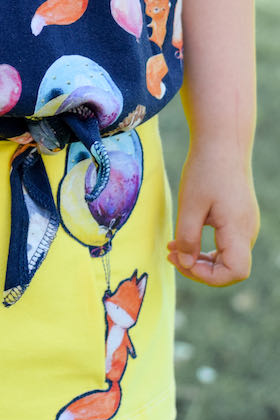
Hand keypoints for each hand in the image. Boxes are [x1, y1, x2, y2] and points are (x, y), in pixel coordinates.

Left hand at [167, 145, 259, 285]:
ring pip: (226, 258)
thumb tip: (185, 264)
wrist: (222, 143)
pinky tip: (184, 237)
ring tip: (173, 248)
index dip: (207, 276)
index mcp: (239, 230)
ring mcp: (245, 226)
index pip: (235, 272)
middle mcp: (247, 231)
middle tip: (171, 255)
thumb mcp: (190, 205)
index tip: (182, 261)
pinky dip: (205, 247)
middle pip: (229, 269)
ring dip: (199, 258)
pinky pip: (225, 244)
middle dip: (198, 269)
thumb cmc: (206, 170)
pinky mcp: (238, 219)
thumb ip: (188, 238)